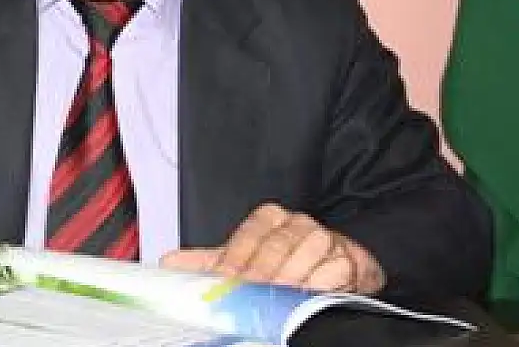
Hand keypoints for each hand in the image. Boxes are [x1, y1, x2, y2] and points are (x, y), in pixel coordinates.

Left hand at [160, 203, 383, 293]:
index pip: (247, 236)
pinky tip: (310, 295)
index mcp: (267, 219)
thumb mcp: (243, 260)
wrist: (334, 269)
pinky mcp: (349, 257)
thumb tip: (168, 265)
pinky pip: (336, 269)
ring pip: (308, 253)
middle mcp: (296, 223)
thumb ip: (208, 263)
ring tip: (276, 299)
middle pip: (276, 246)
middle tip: (249, 295)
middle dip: (261, 274)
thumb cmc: (283, 264)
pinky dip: (322, 284)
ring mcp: (325, 238)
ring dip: (291, 279)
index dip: (234, 261)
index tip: (225, 281)